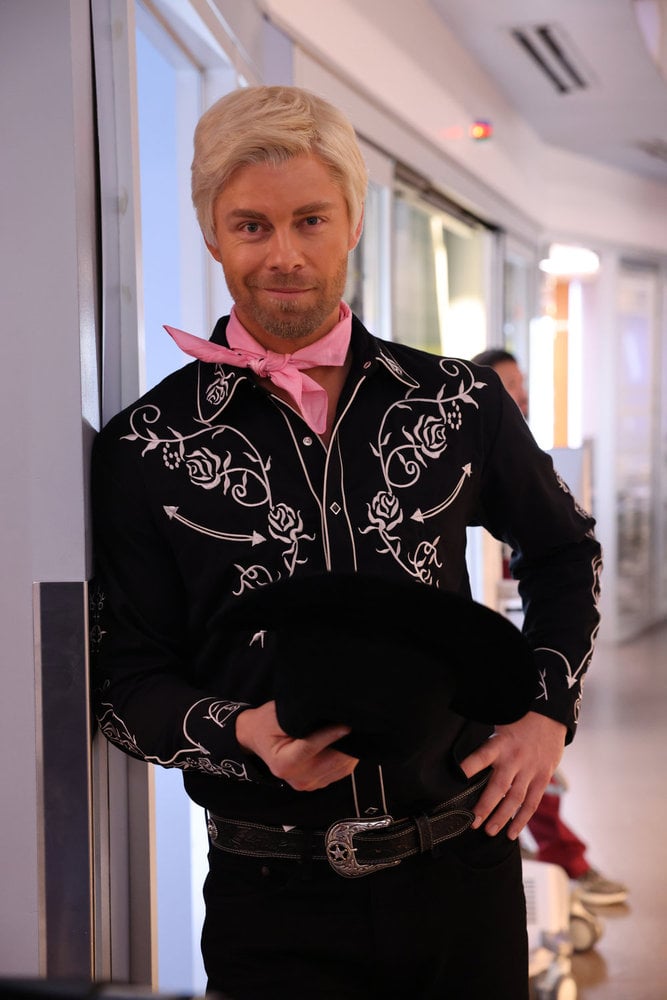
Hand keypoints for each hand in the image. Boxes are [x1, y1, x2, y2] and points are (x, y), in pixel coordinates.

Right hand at [236, 700, 357, 790]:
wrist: (257, 737)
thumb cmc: (266, 723)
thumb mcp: (277, 715)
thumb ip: (300, 718)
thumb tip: (327, 716)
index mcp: (284, 764)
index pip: (313, 748)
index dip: (332, 734)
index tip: (347, 723)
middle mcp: (298, 779)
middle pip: (333, 761)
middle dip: (347, 741)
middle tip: (355, 721)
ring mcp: (309, 784)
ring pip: (342, 767)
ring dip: (351, 749)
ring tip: (353, 729)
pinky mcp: (318, 782)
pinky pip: (341, 771)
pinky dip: (348, 756)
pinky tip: (347, 740)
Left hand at [459, 712, 566, 839]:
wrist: (550, 715)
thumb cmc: (519, 719)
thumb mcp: (499, 723)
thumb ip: (486, 743)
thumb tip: (465, 761)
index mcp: (500, 743)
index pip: (481, 757)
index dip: (469, 767)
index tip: (457, 779)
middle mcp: (515, 758)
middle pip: (498, 787)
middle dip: (485, 806)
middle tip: (473, 822)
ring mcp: (530, 770)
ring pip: (515, 799)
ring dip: (502, 817)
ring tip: (490, 831)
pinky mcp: (543, 777)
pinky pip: (532, 802)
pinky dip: (522, 819)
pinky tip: (512, 832)